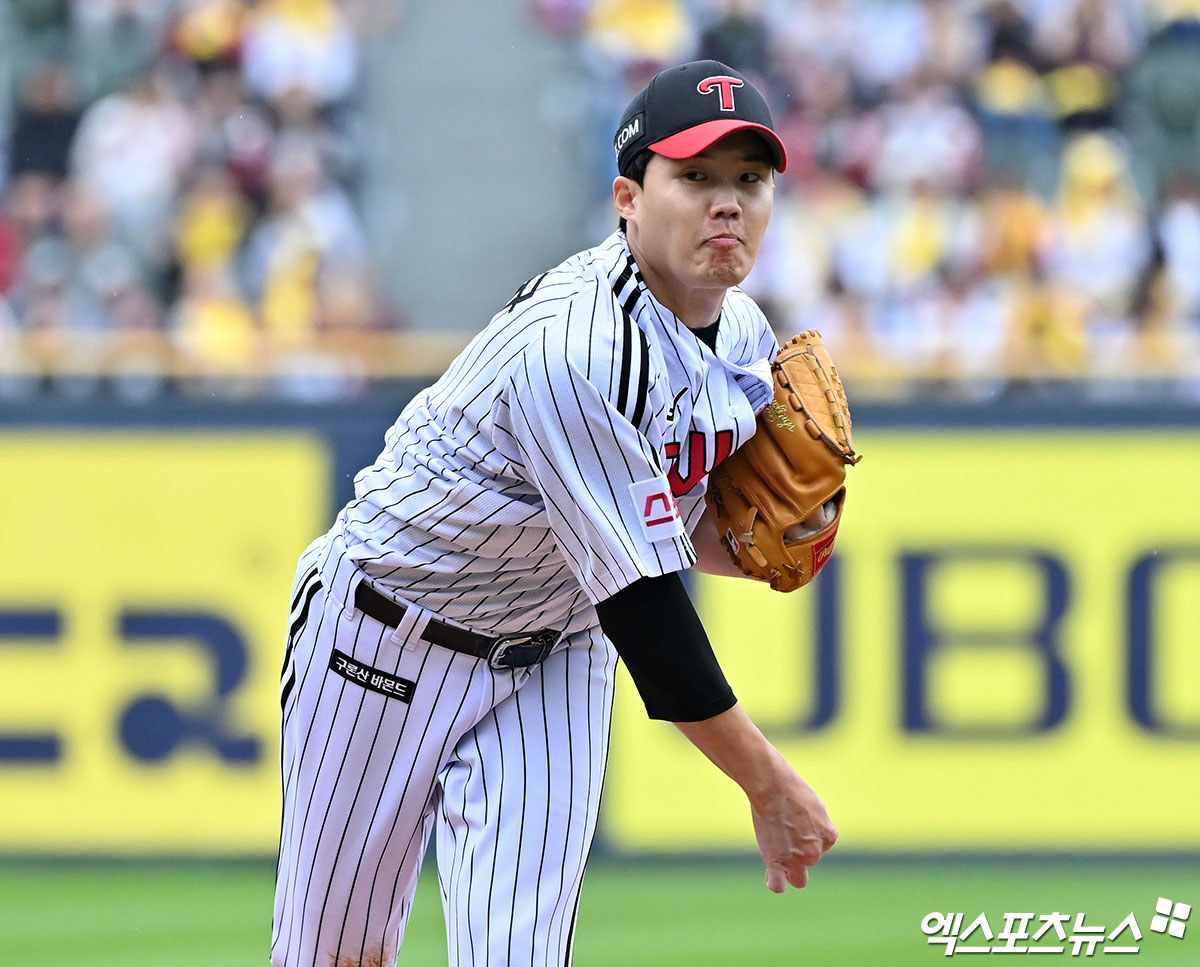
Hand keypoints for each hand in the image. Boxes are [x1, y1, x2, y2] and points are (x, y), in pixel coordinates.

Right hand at [748, 768, 836, 891]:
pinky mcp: (777, 861)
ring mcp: (796, 859)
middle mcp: (815, 852)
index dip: (808, 835)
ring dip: (790, 868)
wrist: (772, 787)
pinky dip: (776, 882)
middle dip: (801, 853)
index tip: (795, 820)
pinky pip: (778, 885)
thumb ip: (817, 826)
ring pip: (798, 879)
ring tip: (777, 849)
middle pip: (810, 861)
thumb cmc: (791, 790)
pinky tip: (772, 873)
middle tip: (785, 834)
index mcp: (829, 836)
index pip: (821, 846)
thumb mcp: (815, 807)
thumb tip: (811, 835)